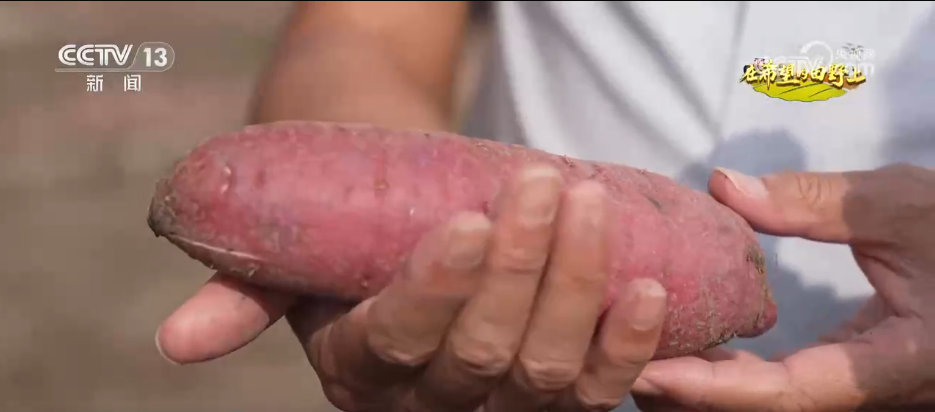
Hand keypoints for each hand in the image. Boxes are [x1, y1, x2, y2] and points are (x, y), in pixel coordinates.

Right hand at [155, 165, 669, 411]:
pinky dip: (630, 345)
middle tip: (543, 183)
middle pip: (483, 356)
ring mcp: (503, 404)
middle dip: (521, 269)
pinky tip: (649, 289)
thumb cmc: (354, 229)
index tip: (468, 220)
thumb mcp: (297, 261)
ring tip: (590, 204)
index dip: (436, 290)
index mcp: (360, 372)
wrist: (410, 222)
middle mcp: (430, 404)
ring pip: (548, 370)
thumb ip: (247, 297)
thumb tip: (172, 343)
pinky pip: (601, 390)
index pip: (398, 343)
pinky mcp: (562, 394)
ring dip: (578, 288)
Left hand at [632, 163, 934, 411]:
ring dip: (705, 386)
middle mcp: (875, 393)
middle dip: (691, 396)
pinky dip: (732, 369)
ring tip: (637, 349)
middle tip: (615, 359)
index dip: (713, 389)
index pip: (790, 393)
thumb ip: (815, 201)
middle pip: (767, 411)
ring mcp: (863, 387)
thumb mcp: (905, 205)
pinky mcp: (855, 373)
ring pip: (773, 403)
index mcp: (898, 367)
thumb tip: (723, 187)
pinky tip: (692, 342)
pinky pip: (784, 385)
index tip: (646, 371)